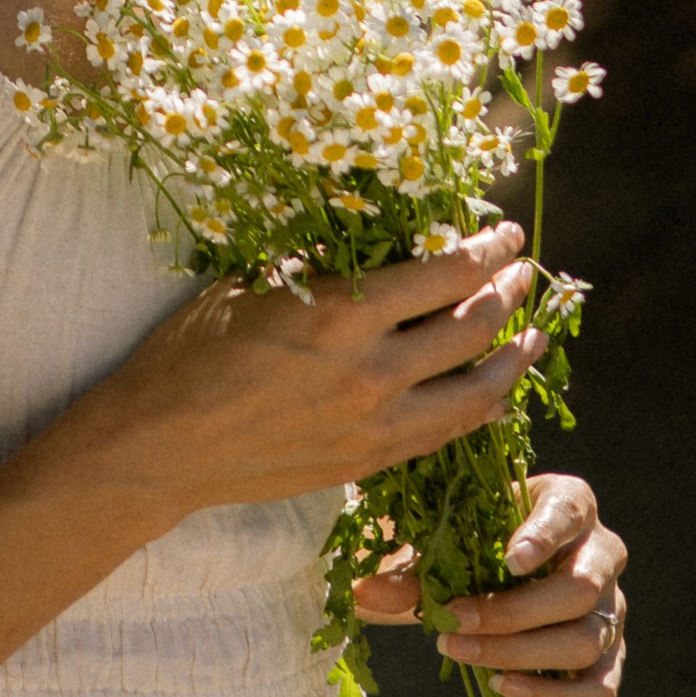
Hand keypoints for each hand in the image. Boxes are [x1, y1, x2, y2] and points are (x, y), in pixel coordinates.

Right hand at [87, 222, 548, 522]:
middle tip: (522, 272)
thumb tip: (371, 237)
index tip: (504, 233)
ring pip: (476, 392)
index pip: (443, 274)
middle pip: (471, 328)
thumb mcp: (252, 283)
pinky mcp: (370, 463)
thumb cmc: (193, 351)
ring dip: (513, 359)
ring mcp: (376, 425)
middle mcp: (371, 370)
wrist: (163, 444)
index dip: (485, 252)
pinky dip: (481, 410)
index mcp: (340, 312)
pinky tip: (494, 394)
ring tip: (533, 335)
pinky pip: (446, 434)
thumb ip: (318, 266)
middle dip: (507, 295)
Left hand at [352, 471, 628, 696]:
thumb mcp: (438, 541)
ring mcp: (612, 607)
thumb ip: (407, 565)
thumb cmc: (466, 542)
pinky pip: (599, 689)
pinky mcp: (609, 655)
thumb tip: (364, 594)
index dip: (544, 536)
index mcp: (569, 502)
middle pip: (579, 589)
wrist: (485, 571)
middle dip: (513, 612)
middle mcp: (602, 553)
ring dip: (520, 654)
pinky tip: (503, 687)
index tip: (510, 559)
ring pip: (587, 640)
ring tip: (460, 652)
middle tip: (452, 622)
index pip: (569, 512)